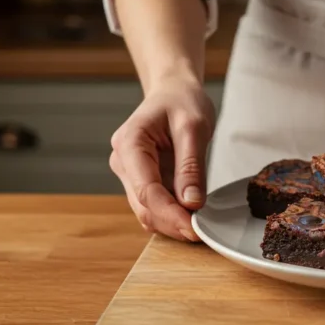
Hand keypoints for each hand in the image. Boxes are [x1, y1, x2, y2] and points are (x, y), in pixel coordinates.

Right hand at [109, 75, 215, 240]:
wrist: (174, 91)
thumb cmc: (182, 101)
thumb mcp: (194, 127)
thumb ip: (191, 166)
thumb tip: (191, 203)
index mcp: (130, 143)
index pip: (147, 189)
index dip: (170, 214)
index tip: (194, 229)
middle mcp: (123, 161)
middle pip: (144, 205)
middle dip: (172, 223)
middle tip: (202, 234)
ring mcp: (129, 173)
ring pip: (146, 210)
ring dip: (171, 223)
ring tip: (200, 228)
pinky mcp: (142, 180)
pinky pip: (154, 205)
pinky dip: (171, 215)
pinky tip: (191, 218)